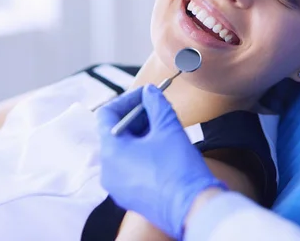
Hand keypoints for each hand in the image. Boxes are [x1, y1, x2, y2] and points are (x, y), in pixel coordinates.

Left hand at [96, 85, 226, 238]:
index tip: (146, 95)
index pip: (107, 114)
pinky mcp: (129, 196)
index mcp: (111, 152)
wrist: (192, 208)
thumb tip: (150, 92)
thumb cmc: (178, 169)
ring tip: (162, 127)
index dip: (127, 99)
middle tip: (157, 108)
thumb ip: (156, 104)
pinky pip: (128, 168)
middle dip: (136, 117)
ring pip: (122, 151)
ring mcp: (117, 186)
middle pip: (115, 133)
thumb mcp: (168, 128)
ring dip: (140, 134)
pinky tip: (161, 148)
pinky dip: (140, 153)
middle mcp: (108, 171)